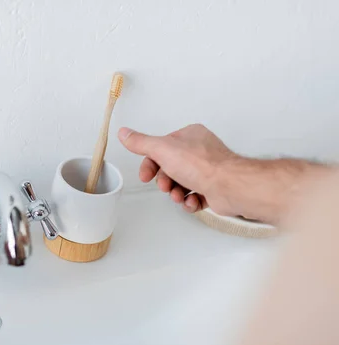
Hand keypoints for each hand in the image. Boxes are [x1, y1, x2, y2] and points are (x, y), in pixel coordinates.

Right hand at [118, 124, 237, 215]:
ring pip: (181, 184)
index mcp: (189, 136)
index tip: (145, 175)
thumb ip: (141, 143)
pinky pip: (195, 196)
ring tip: (180, 196)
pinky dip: (190, 202)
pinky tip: (192, 201)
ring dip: (176, 193)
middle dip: (165, 181)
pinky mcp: (214, 188)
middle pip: (170, 168)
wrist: (228, 186)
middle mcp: (200, 151)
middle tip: (166, 186)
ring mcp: (207, 170)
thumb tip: (124, 133)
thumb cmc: (202, 165)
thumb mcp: (162, 149)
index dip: (150, 164)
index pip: (161, 148)